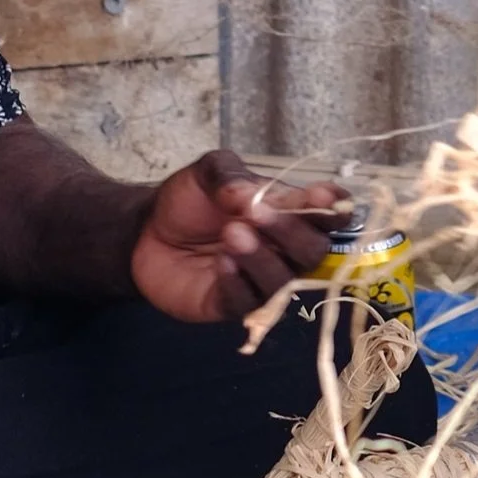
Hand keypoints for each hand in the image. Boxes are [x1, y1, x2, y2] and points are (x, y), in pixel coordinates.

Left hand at [130, 150, 343, 323]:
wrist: (144, 233)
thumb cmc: (187, 201)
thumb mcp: (208, 172)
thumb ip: (232, 178)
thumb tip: (254, 197)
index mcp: (289, 213)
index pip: (330, 216)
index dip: (332, 209)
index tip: (319, 196)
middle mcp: (283, 249)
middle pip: (314, 251)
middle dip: (290, 231)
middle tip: (255, 213)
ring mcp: (260, 280)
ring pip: (284, 281)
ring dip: (262, 257)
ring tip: (231, 235)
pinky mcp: (233, 305)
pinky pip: (248, 302)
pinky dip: (238, 281)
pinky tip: (219, 263)